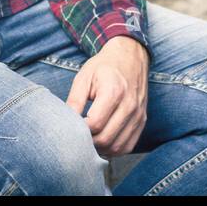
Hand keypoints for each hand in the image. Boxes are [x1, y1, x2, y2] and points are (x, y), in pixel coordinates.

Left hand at [65, 36, 148, 157]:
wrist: (130, 56)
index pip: (95, 124)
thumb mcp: (84, 77)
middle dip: (88, 142)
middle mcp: (129, 105)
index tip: (72, 125)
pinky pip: (128, 146)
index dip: (80, 130)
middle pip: (106, 139)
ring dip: (101, 149)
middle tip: (78, 135)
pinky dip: (114, 149)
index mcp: (113, 91)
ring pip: (117, 147)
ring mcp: (138, 115)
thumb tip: (64, 123)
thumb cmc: (104, 66)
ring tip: (89, 139)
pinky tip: (103, 141)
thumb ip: (74, 101)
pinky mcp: (142, 121)